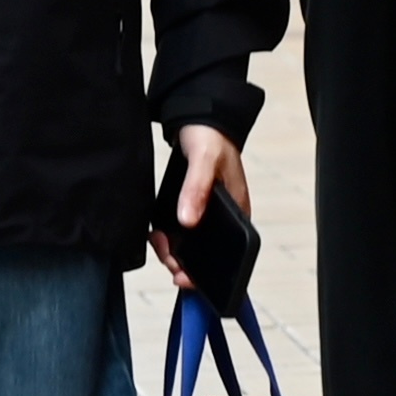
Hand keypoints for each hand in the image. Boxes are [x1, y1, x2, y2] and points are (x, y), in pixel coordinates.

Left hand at [146, 123, 252, 275]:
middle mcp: (224, 218)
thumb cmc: (211, 137)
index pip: (227, 254)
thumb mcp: (204, 160)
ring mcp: (207, 214)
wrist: (200, 119)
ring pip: (190, 246)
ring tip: (158, 240)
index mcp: (238, 212)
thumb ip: (197, 189)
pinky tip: (157, 233)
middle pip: (205, 255)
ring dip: (172, 250)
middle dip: (182, 261)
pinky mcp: (193, 208)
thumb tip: (188, 221)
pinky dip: (168, 238)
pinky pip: (180, 232)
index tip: (183, 276)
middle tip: (164, 253)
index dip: (206, 271)